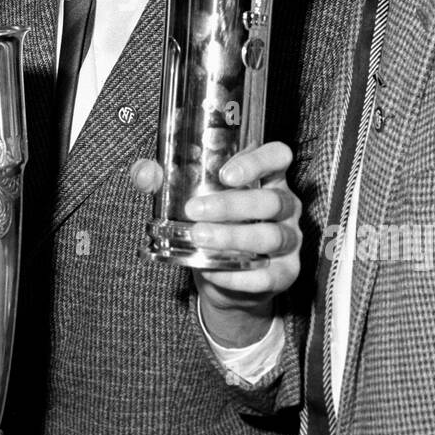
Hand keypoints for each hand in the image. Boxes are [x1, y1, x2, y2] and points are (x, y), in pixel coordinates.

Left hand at [130, 141, 299, 347]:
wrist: (226, 278)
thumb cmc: (213, 225)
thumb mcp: (194, 199)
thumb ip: (167, 181)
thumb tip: (144, 173)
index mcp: (268, 177)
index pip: (278, 156)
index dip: (257, 161)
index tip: (225, 174)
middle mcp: (286, 206)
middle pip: (272, 200)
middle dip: (232, 205)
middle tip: (194, 211)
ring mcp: (291, 240)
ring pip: (272, 236)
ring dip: (234, 237)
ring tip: (199, 238)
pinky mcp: (287, 272)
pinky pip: (269, 275)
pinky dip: (239, 275)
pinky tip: (213, 270)